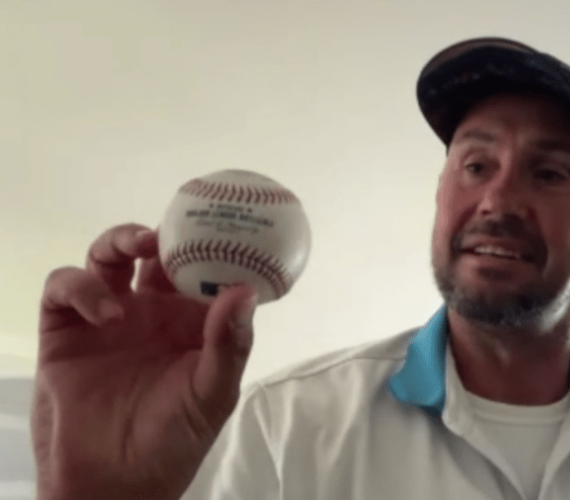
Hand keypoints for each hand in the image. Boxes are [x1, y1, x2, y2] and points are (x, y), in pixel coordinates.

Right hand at [32, 223, 257, 499]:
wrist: (112, 482)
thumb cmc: (173, 440)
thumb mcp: (213, 394)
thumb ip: (230, 345)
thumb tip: (246, 291)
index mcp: (190, 321)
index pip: (202, 267)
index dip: (212, 242)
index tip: (225, 220)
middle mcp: (150, 311)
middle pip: (154, 253)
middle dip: (164, 232)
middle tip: (175, 225)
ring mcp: (106, 317)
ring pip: (107, 257)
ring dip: (120, 241)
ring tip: (139, 247)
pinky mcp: (66, 330)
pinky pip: (66, 288)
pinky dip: (82, 287)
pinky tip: (107, 312)